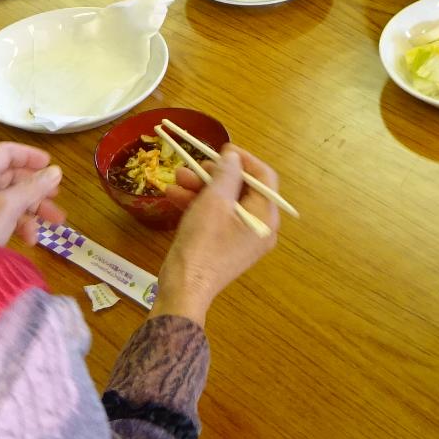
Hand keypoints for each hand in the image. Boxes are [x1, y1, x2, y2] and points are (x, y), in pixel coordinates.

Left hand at [0, 142, 65, 246]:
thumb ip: (33, 187)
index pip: (6, 153)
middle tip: (57, 196)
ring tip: (55, 222)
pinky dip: (21, 225)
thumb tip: (56, 171)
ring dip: (34, 209)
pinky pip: (6, 217)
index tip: (50, 166)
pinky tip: (31, 239)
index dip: (29, 156)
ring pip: (13, 199)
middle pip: (13, 177)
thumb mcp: (9, 206)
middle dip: (38, 188)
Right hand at [153, 146, 281, 328]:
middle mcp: (259, 228)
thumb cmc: (203, 243)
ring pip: (224, 202)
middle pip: (242, 189)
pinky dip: (197, 206)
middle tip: (194, 164)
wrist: (183, 290)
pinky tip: (173, 195)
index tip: (222, 149)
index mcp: (265, 217)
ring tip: (176, 177)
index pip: (264, 178)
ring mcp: (241, 239)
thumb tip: (233, 158)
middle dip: (214, 174)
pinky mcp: (224, 247)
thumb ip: (226, 174)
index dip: (244, 160)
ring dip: (200, 188)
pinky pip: (216, 218)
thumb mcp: (214, 202)